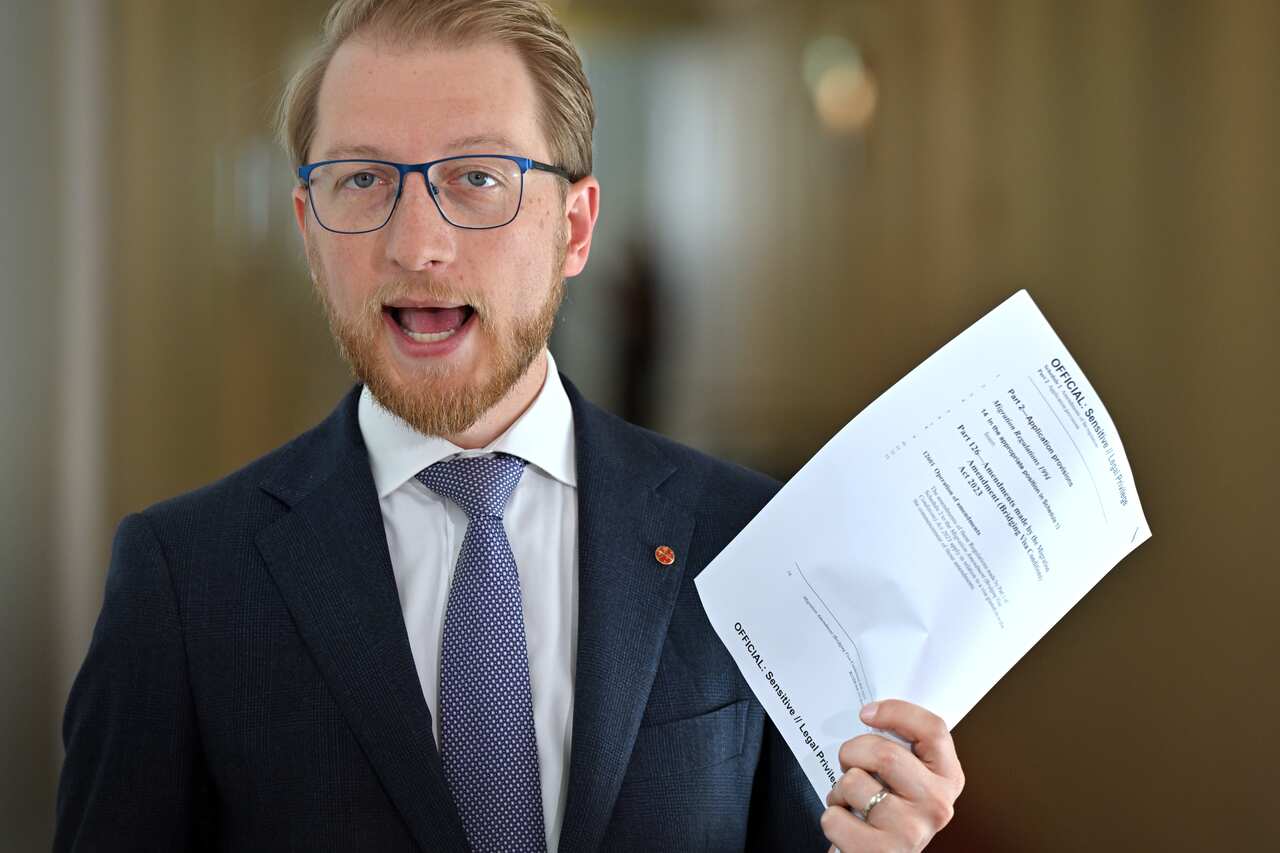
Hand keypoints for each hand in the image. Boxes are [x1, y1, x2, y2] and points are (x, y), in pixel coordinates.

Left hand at [821, 699, 963, 852]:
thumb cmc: (886, 813)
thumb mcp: (905, 779)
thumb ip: (900, 750)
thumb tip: (870, 714)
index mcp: (947, 778)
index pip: (933, 729)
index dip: (896, 711)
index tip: (867, 713)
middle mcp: (936, 805)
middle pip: (886, 754)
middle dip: (853, 752)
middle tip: (849, 763)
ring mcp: (911, 831)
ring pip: (854, 783)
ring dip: (839, 789)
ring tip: (850, 800)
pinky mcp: (882, 852)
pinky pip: (835, 817)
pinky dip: (831, 817)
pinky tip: (847, 824)